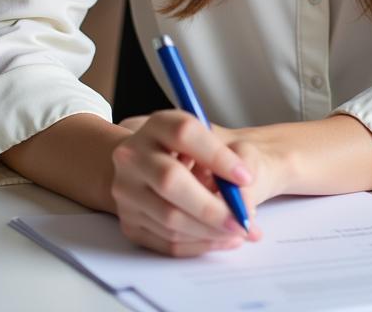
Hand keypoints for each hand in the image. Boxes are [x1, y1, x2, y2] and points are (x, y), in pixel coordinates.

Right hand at [111, 110, 277, 257]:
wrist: (146, 165)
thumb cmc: (192, 151)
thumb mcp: (211, 140)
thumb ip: (231, 158)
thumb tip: (244, 200)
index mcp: (157, 125)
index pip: (184, 133)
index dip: (217, 156)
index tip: (245, 177)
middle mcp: (133, 156)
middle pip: (170, 180)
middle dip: (212, 207)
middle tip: (243, 220)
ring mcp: (126, 191)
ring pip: (169, 218)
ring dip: (209, 231)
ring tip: (239, 231)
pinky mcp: (128, 222)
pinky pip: (166, 241)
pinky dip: (198, 244)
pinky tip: (220, 239)